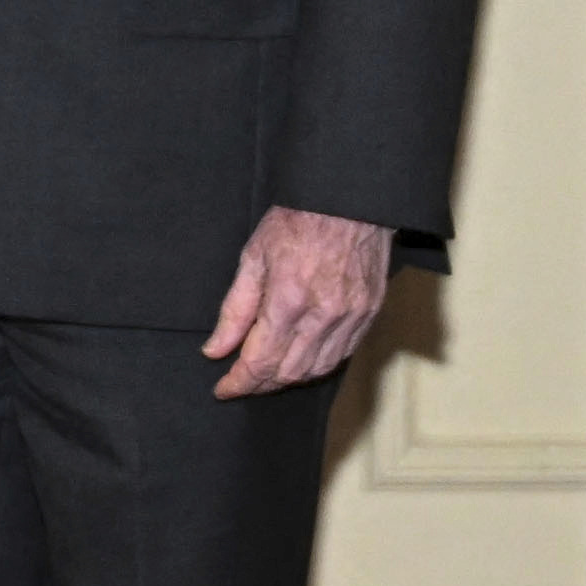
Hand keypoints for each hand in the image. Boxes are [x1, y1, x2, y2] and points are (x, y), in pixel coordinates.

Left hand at [202, 205, 393, 398]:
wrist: (349, 197)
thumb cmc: (298, 219)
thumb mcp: (253, 256)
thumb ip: (235, 310)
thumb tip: (215, 350)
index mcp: (289, 299)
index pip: (260, 362)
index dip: (239, 382)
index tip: (224, 388)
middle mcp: (324, 314)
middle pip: (288, 373)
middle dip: (261, 384)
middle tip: (242, 381)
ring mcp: (352, 316)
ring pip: (317, 370)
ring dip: (289, 378)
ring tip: (269, 373)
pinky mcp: (370, 312)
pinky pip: (343, 354)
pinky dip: (319, 364)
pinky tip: (301, 358)